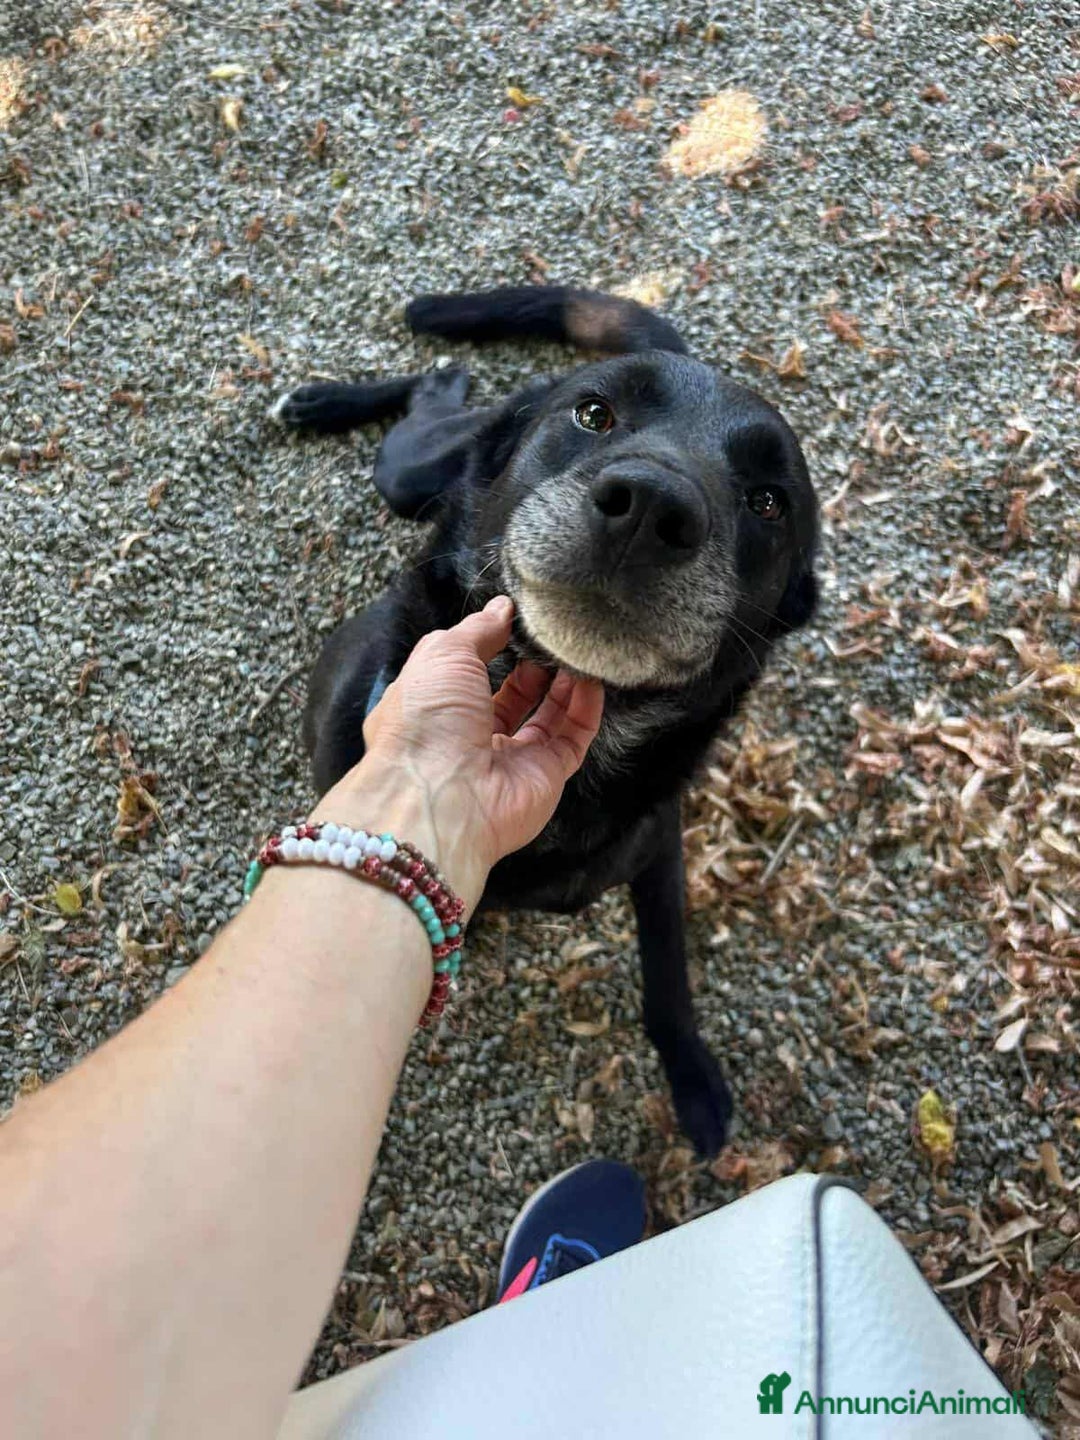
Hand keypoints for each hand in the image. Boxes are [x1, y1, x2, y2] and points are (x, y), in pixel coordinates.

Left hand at [312, 597, 603, 909]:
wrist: (440, 796)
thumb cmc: (426, 721)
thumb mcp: (443, 655)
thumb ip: (478, 629)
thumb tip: (503, 608)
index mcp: (433, 710)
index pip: (464, 674)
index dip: (489, 646)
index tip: (516, 621)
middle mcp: (468, 738)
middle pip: (509, 697)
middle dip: (531, 666)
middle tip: (550, 638)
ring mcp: (508, 760)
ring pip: (545, 718)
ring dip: (564, 684)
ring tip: (576, 652)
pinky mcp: (544, 778)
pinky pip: (572, 740)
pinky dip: (585, 709)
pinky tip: (592, 680)